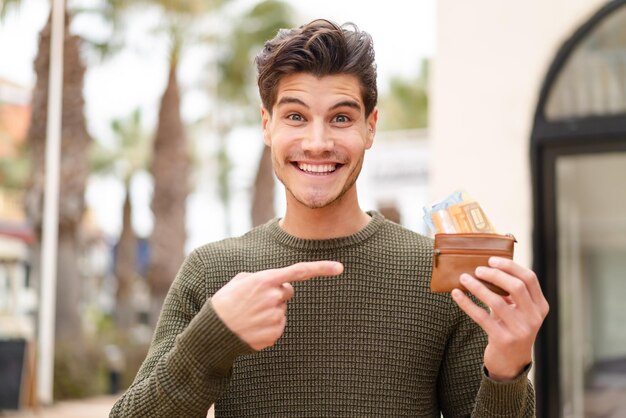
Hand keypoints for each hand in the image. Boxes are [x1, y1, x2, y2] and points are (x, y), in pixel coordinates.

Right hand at [211, 261, 343, 350]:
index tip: (340, 268)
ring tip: (250, 316)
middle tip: (255, 301)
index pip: (298, 272)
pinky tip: (253, 327)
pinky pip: (279, 325)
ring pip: (282, 310)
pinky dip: (268, 326)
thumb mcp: (240, 281)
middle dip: (276, 295)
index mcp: (264, 280)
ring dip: (270, 311)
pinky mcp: (275, 334)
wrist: (214, 332)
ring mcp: (275, 317)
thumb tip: (279, 284)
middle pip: (287, 292)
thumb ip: (263, 277)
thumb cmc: (226, 302)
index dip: (321, 269)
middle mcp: (273, 298)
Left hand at [451, 257, 548, 380]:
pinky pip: (481, 316)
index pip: (529, 278)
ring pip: (497, 301)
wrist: (510, 363)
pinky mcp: (503, 340)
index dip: (510, 266)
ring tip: (464, 278)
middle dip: (495, 274)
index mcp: (540, 306)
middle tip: (477, 269)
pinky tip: (457, 294)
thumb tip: (487, 265)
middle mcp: (534, 318)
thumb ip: (510, 291)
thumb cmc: (510, 327)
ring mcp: (520, 330)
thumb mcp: (517, 310)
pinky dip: (467, 303)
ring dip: (477, 287)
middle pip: (516, 287)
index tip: (492, 260)